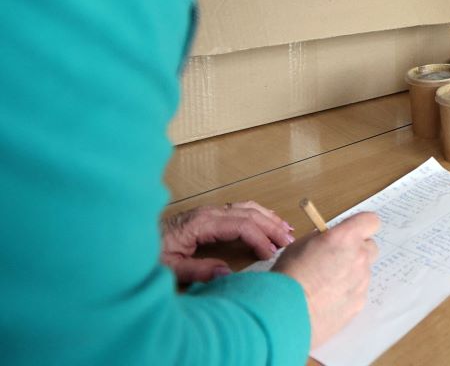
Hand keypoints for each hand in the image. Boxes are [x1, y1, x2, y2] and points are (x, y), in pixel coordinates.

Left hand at [160, 201, 293, 283]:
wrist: (128, 241)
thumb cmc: (148, 254)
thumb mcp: (169, 268)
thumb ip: (198, 271)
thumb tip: (227, 273)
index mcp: (201, 223)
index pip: (240, 225)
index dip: (259, 238)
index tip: (271, 253)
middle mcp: (208, 212)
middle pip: (249, 213)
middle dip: (271, 226)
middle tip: (290, 241)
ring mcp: (209, 211)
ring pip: (247, 207)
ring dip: (268, 218)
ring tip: (286, 230)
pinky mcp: (208, 215)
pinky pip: (240, 209)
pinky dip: (259, 214)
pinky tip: (267, 221)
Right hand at [274, 212, 379, 350]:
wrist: (286, 313)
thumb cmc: (289, 275)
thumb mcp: (300, 245)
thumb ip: (323, 239)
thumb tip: (330, 242)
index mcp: (346, 237)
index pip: (371, 221)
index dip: (362, 226)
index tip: (350, 232)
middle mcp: (360, 257)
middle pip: (370, 247)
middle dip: (357, 250)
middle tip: (336, 259)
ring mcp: (362, 282)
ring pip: (364, 271)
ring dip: (351, 273)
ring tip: (326, 285)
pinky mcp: (359, 303)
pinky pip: (358, 292)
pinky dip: (348, 293)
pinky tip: (327, 301)